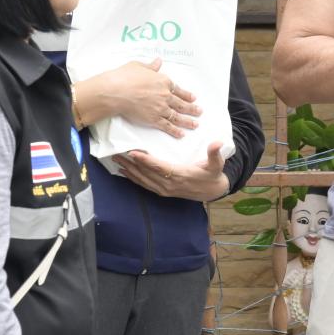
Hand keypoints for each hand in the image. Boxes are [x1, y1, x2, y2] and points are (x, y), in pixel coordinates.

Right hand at [81, 59, 198, 138]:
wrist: (115, 91)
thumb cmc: (124, 77)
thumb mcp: (138, 66)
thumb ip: (151, 66)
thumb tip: (158, 61)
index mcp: (163, 81)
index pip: (178, 89)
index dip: (186, 94)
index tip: (193, 98)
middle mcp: (165, 95)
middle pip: (181, 103)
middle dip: (192, 108)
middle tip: (199, 112)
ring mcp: (160, 108)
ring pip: (177, 116)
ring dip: (188, 121)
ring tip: (195, 124)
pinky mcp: (153, 119)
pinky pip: (167, 126)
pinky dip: (175, 131)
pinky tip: (181, 134)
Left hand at [112, 144, 229, 202]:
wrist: (212, 191)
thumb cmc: (212, 175)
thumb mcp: (216, 164)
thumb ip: (214, 154)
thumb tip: (216, 143)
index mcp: (180, 175)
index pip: (159, 167)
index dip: (146, 161)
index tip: (133, 153)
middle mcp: (169, 185)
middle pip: (146, 174)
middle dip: (131, 164)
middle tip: (117, 154)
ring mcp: (165, 190)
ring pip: (143, 180)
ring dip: (129, 171)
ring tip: (117, 161)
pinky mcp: (162, 192)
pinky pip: (145, 185)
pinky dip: (133, 179)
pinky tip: (125, 172)